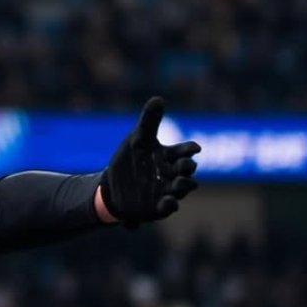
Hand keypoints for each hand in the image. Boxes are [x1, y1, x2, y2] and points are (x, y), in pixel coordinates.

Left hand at [99, 98, 199, 227]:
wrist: (111, 187)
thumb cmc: (129, 161)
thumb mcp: (137, 139)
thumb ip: (149, 122)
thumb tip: (158, 98)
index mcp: (170, 157)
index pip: (184, 151)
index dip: (190, 149)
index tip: (195, 148)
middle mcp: (172, 174)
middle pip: (186, 170)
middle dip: (188, 167)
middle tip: (186, 165)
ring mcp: (166, 191)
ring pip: (181, 189)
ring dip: (183, 186)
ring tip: (181, 182)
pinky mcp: (157, 208)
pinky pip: (168, 208)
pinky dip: (171, 205)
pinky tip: (170, 202)